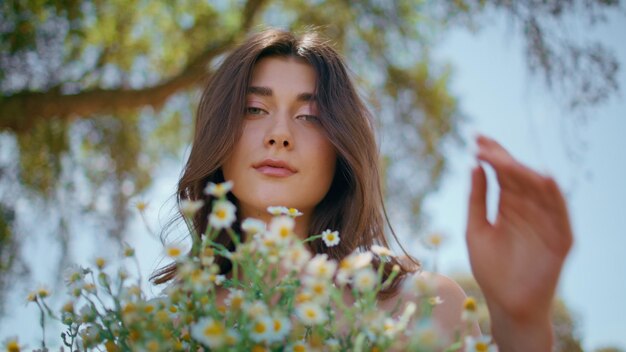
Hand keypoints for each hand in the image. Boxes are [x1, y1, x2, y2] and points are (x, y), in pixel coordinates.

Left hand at [465, 135, 572, 348]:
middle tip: (483, 144)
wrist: (507, 304)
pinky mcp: (560, 239)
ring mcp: (545, 222)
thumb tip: (474, 165)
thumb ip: (476, 199)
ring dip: (522, 173)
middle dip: (502, 159)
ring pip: (538, 190)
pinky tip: (543, 179)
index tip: (475, 139)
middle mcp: (528, 209)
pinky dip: (554, 197)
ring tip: (503, 159)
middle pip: (518, 176)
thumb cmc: (491, 270)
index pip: (502, 174)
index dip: (491, 156)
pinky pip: (560, 214)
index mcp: (508, 206)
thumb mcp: (476, 230)